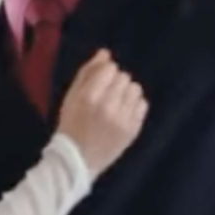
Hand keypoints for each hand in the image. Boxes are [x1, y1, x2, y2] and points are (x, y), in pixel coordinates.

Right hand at [55, 49, 147, 175]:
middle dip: (116, 82)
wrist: (77, 160)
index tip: (99, 83)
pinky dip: (134, 105)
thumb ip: (87, 73)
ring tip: (116, 103)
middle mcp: (108, 107)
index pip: (110, 69)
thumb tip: (105, 53)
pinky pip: (142, 104)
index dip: (105, 73)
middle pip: (124, 77)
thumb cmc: (71, 125)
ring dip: (126, 92)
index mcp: (89, 97)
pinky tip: (123, 112)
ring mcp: (123, 119)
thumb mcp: (71, 97)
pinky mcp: (133, 129)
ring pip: (135, 89)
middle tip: (106, 95)